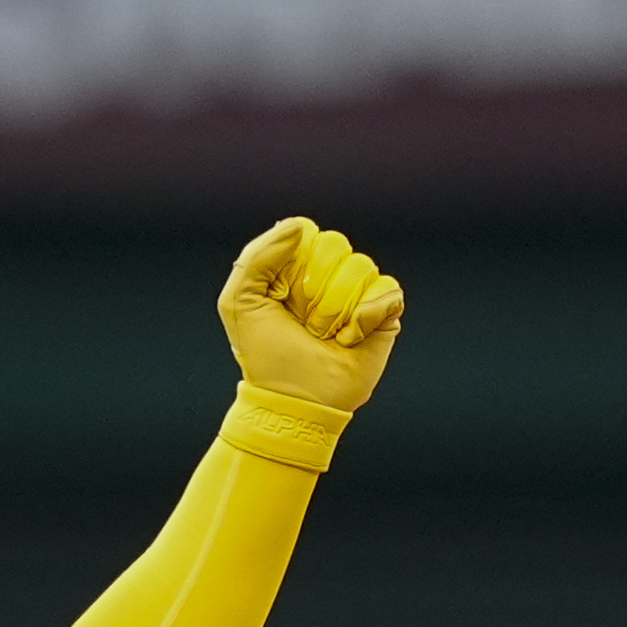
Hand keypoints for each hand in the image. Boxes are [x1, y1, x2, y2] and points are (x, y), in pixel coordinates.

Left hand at [216, 218, 399, 416]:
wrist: (295, 401)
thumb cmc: (265, 356)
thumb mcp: (239, 301)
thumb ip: (258, 255)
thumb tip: (302, 225)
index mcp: (294, 267)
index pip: (306, 234)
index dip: (294, 264)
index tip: (281, 297)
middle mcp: (327, 275)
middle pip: (335, 245)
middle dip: (314, 288)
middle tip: (304, 322)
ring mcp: (358, 293)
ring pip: (360, 267)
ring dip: (336, 308)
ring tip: (324, 335)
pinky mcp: (384, 313)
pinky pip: (387, 290)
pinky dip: (365, 316)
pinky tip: (349, 338)